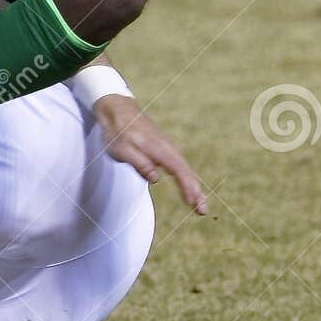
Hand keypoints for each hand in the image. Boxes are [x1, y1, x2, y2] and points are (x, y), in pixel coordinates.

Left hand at [93, 95, 206, 214]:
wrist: (117, 109)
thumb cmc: (118, 131)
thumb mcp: (123, 150)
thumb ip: (140, 164)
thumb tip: (156, 178)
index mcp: (160, 149)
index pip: (180, 172)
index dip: (188, 188)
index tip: (193, 203)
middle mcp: (168, 148)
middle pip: (186, 172)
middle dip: (196, 192)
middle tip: (203, 211)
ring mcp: (166, 148)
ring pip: (183, 170)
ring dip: (192, 187)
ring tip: (199, 204)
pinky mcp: (161, 149)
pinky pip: (177, 166)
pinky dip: (184, 179)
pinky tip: (187, 189)